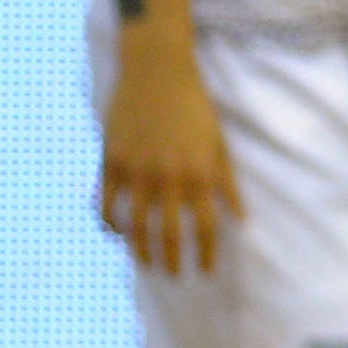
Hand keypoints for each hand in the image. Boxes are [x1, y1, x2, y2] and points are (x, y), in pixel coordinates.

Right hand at [100, 37, 243, 273]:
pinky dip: (110, 225)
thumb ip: (228, 184)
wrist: (157, 71)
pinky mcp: (111, 162)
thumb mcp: (218, 143)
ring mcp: (136, 170)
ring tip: (147, 264)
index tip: (204, 272)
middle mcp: (168, 176)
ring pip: (135, 227)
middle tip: (174, 276)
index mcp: (199, 172)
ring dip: (141, 252)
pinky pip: (106, 206)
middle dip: (172, 262)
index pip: (205, 227)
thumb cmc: (194, 108)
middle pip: (168, 235)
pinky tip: (119, 233)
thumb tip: (241, 220)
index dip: (206, 254)